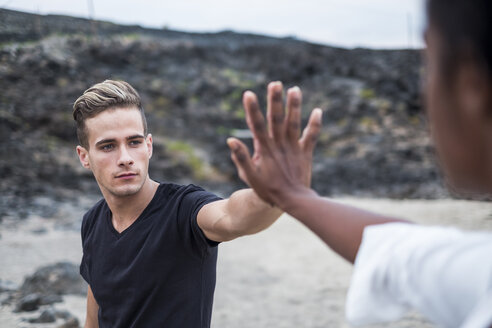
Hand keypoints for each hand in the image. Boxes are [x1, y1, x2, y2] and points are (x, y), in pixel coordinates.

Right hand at [227, 81, 321, 207]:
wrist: (293, 201)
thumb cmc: (268, 190)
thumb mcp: (250, 176)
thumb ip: (241, 157)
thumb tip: (231, 140)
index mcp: (264, 149)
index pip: (256, 125)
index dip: (252, 109)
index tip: (248, 94)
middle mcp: (279, 145)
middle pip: (276, 119)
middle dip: (275, 101)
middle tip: (275, 83)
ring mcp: (294, 148)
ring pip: (294, 123)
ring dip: (294, 106)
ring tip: (295, 89)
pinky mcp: (305, 153)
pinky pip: (311, 136)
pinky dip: (315, 124)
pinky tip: (318, 111)